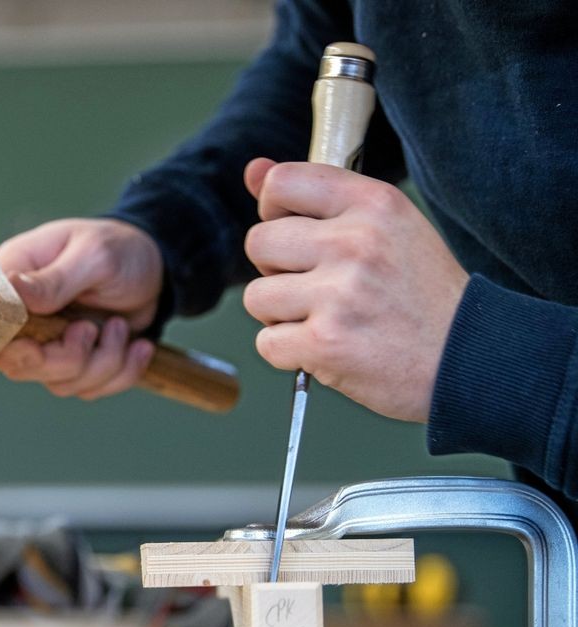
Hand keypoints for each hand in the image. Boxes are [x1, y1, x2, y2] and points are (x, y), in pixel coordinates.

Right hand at [0, 218, 161, 399]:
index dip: (16, 347)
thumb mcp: (93, 256)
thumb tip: (11, 289)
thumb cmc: (118, 249)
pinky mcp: (74, 363)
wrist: (155, 268)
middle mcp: (22, 319)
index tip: (52, 339)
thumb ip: (54, 280)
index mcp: (11, 284)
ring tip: (121, 326)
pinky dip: (121, 373)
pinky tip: (138, 346)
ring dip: (104, 363)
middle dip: (70, 359)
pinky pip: (88, 389)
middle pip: (21, 366)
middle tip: (92, 328)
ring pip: (60, 383)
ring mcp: (47, 345)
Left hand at [241, 158, 469, 421]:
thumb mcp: (385, 227)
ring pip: (256, 295)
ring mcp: (340, 294)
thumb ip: (315, 195)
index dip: (273, 210)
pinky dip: (288, 352)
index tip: (294, 231)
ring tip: (324, 318)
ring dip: (280, 314)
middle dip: (275, 269)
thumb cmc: (421, 293)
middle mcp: (356, 242)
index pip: (281, 182)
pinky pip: (267, 342)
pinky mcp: (326, 343)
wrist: (470, 358)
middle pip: (259, 242)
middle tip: (316, 286)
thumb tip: (253, 169)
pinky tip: (326, 348)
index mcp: (374, 204)